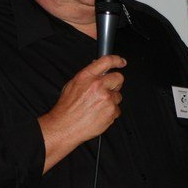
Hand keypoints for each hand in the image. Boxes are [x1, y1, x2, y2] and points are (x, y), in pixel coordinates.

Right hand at [39, 55, 125, 171]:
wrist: (65, 127)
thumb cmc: (66, 108)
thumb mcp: (72, 85)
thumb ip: (88, 77)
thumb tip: (99, 71)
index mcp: (87, 76)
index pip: (107, 61)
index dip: (117, 60)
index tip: (122, 62)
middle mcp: (97, 85)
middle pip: (118, 78)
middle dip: (115, 83)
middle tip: (108, 90)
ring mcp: (106, 99)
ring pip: (118, 96)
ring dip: (111, 100)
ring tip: (97, 107)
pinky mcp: (111, 111)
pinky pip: (117, 110)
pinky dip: (110, 113)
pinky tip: (99, 115)